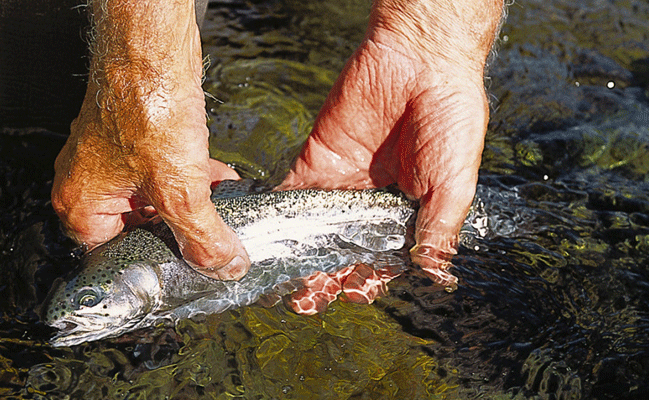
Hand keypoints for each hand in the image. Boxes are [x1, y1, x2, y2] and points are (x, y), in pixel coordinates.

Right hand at [51, 0, 249, 279]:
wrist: (153, 47)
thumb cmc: (147, 107)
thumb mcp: (181, 188)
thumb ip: (203, 235)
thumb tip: (223, 266)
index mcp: (81, 203)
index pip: (112, 256)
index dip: (154, 262)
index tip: (186, 267)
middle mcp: (90, 182)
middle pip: (139, 227)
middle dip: (180, 230)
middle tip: (210, 240)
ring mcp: (112, 159)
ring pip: (156, 197)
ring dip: (191, 203)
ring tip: (223, 209)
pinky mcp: (135, 138)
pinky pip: (163, 170)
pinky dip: (191, 177)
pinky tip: (222, 179)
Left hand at [279, 0, 502, 288]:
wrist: (421, 61)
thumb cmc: (451, 119)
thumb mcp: (454, 182)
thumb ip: (438, 226)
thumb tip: (431, 271)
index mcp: (407, 211)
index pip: (383, 258)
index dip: (368, 279)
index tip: (354, 295)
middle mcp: (371, 202)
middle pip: (344, 250)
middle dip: (329, 277)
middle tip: (311, 299)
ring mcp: (342, 183)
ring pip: (315, 232)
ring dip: (302, 259)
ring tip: (290, 285)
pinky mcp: (317, 160)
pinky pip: (293, 194)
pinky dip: (279, 218)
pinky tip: (270, 242)